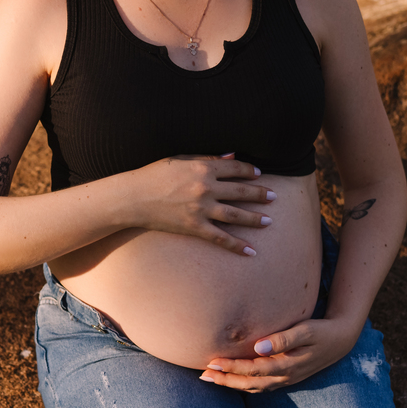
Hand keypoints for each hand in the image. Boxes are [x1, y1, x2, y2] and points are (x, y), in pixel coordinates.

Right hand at [137, 153, 274, 255]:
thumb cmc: (153, 174)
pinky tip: (251, 251)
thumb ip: (207, 158)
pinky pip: (221, 237)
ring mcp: (202, 209)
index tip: (259, 174)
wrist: (133, 197)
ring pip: (236, 215)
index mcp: (203, 168)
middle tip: (274, 197)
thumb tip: (232, 156)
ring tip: (268, 221)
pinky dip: (238, 245)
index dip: (250, 171)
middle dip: (260, 194)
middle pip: (241, 192)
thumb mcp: (180, 159)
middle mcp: (206, 188)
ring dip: (255, 218)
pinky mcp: (195, 226)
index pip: (236, 169)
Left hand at [198, 316, 361, 392]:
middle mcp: (285, 376)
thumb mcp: (305, 330)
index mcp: (287, 365)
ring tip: (211, 378)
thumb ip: (283, 339)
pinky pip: (261, 386)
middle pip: (250, 383)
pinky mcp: (286, 377)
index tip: (212, 362)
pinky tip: (231, 380)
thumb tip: (258, 347)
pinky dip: (244, 384)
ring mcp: (286, 379)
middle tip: (203, 375)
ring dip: (232, 384)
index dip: (232, 368)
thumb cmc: (320, 331)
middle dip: (225, 380)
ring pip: (254, 387)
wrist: (340, 340)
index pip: (253, 370)